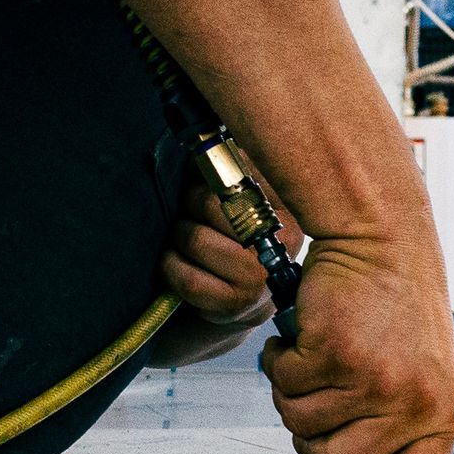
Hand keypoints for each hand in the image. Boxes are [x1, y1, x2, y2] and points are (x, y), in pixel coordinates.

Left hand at [160, 182, 300, 326]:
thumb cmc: (233, 239)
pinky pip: (188, 278)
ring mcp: (258, 280)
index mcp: (284, 212)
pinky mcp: (234, 306)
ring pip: (196, 240)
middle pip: (213, 205)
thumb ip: (225, 169)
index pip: (239, 175)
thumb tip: (198, 147)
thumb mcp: (238, 199)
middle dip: (188, 203)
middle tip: (185, 209)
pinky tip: (172, 260)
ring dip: (176, 234)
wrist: (239, 297)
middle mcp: (278, 246)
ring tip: (179, 234)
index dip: (209, 174)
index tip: (199, 179)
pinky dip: (170, 266)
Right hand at [261, 235, 453, 453]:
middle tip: (319, 399)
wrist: (382, 241)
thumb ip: (398, 427)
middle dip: (312, 439)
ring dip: (294, 392)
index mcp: (441, 416)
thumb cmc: (396, 306)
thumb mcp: (419, 376)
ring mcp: (374, 381)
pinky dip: (281, 361)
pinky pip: (285, 383)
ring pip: (300, 423)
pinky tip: (301, 337)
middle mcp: (412, 404)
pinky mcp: (335, 353)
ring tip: (316, 357)